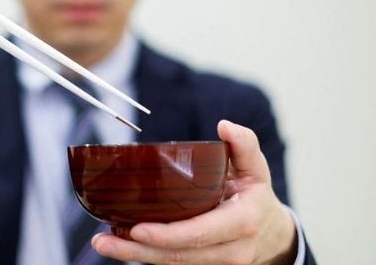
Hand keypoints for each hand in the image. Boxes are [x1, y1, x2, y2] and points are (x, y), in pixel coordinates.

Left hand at [91, 120, 297, 264]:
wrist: (273, 236)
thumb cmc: (256, 197)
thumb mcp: (256, 169)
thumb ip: (243, 145)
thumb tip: (225, 125)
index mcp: (241, 222)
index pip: (199, 233)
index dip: (168, 234)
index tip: (137, 228)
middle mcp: (229, 250)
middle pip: (178, 255)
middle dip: (138, 249)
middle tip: (103, 240)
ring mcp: (216, 264)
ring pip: (171, 264)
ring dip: (134, 255)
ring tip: (103, 244)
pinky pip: (172, 264)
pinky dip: (145, 255)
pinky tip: (120, 244)